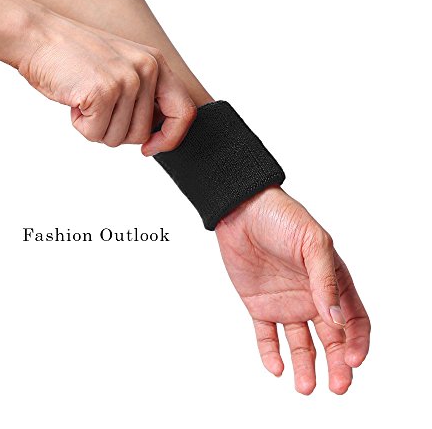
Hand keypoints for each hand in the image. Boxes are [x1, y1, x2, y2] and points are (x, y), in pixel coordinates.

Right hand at [17, 10, 195, 152]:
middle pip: (142, 133)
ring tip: (85, 97)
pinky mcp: (104, 91)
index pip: (184, 112)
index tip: (151, 147)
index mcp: (157, 64)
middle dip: (115, 129)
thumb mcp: (123, 68)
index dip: (170, 138)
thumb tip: (157, 135)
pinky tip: (75, 99)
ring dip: (96, 127)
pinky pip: (96, 134)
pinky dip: (80, 125)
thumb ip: (145, 96)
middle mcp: (147, 69)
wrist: (38, 36)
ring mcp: (127, 79)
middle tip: (97, 105)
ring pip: (119, 138)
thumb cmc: (76, 57)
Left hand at [215, 186, 369, 394]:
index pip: (354, 319)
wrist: (241, 210)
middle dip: (337, 365)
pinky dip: (271, 354)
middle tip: (338, 386)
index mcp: (332, 281)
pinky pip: (266, 335)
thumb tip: (337, 319)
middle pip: (330, 339)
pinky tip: (276, 367)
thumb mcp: (312, 243)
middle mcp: (311, 296)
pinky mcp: (259, 305)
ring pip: (299, 344)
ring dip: (305, 367)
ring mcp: (285, 302)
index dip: (356, 342)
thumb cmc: (282, 218)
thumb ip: (326, 280)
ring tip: (305, 387)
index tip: (352, 360)